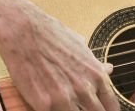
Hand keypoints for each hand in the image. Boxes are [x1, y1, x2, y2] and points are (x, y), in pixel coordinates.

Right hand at [0, 4, 120, 109]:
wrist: (23, 31)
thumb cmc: (51, 35)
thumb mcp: (80, 46)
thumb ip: (95, 63)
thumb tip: (109, 69)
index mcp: (95, 74)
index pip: (111, 104)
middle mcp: (83, 88)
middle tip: (82, 108)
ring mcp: (64, 98)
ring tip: (66, 106)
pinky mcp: (43, 104)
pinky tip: (49, 107)